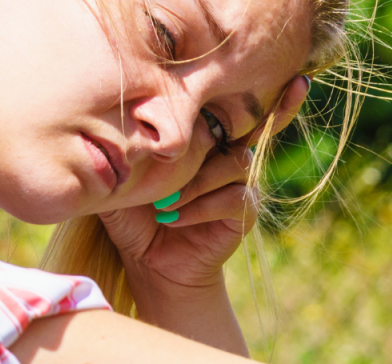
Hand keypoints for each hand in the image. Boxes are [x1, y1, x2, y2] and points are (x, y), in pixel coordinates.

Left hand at [100, 77, 310, 296]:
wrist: (150, 263)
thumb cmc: (133, 215)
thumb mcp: (126, 172)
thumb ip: (132, 145)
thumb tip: (108, 112)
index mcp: (202, 140)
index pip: (227, 108)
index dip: (254, 91)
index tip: (284, 73)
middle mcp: (226, 155)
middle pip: (249, 124)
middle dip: (270, 108)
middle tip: (274, 95)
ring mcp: (238, 183)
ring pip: (235, 161)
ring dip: (196, 181)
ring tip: (164, 203)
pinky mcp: (244, 211)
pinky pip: (232, 196)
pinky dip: (199, 206)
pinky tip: (173, 219)